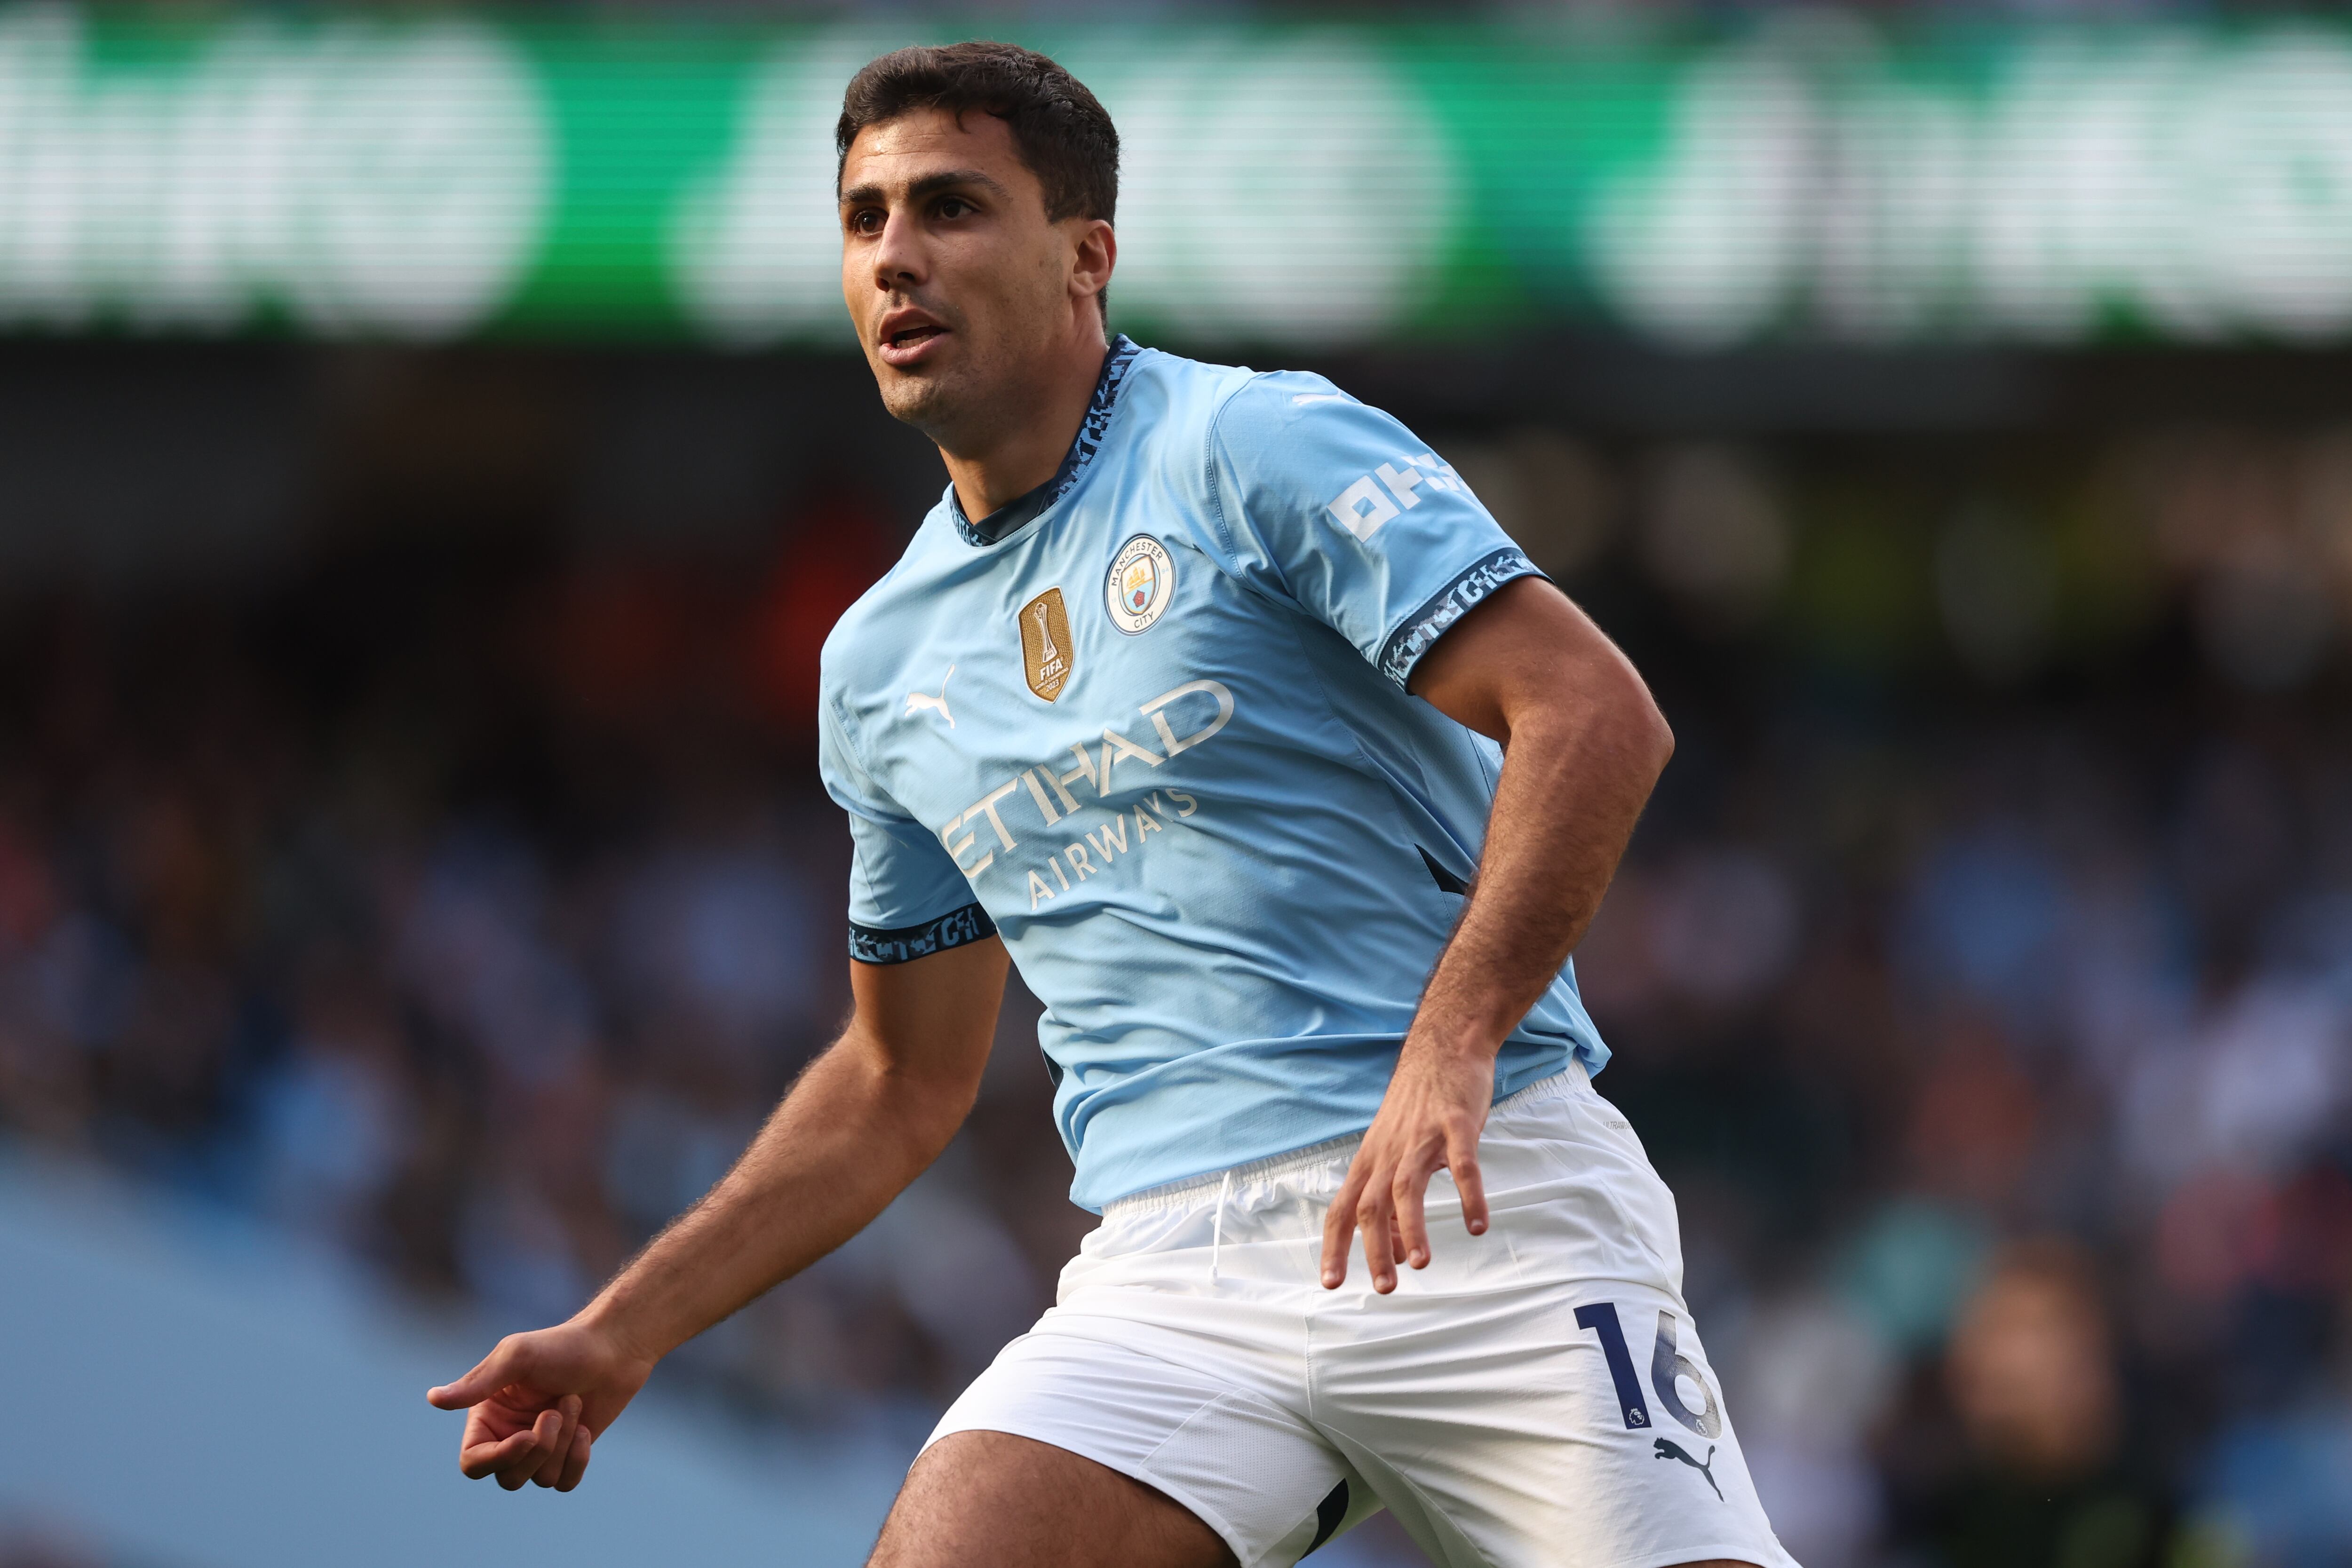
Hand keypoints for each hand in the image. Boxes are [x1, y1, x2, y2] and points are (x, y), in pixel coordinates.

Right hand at [426, 1317, 654, 1490]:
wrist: (612, 1349)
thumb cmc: (562, 1347)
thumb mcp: (517, 1358)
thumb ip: (477, 1383)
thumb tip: (433, 1398)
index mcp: (487, 1417)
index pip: (473, 1463)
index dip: (497, 1459)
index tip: (527, 1436)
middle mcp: (508, 1437)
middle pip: (508, 1478)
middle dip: (539, 1449)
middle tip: (557, 1410)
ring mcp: (539, 1449)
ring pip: (541, 1479)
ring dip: (563, 1442)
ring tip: (573, 1401)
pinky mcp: (567, 1455)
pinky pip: (564, 1483)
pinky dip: (577, 1459)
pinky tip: (585, 1429)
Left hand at [1319, 1038, 1492, 1292]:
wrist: (1444, 1047)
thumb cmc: (1417, 1107)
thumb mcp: (1393, 1151)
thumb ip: (1388, 1198)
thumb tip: (1390, 1248)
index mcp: (1370, 1161)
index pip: (1342, 1209)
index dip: (1334, 1247)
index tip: (1330, 1283)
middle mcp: (1389, 1152)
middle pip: (1371, 1205)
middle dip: (1373, 1249)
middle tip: (1384, 1288)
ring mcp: (1422, 1137)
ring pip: (1407, 1187)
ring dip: (1412, 1228)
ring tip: (1420, 1264)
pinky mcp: (1456, 1124)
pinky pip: (1463, 1164)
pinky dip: (1469, 1195)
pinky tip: (1477, 1224)